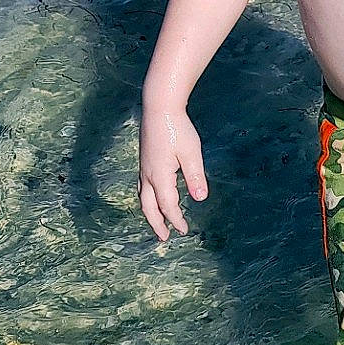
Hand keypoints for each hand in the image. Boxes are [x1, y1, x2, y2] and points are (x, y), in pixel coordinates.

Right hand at [138, 101, 208, 239]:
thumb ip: (195, 177)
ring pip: (143, 197)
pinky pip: (143, 187)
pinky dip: (148, 199)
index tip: (184, 230)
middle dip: (156, 223)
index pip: (167, 205)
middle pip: (149, 206)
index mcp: (160, 175)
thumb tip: (200, 198)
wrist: (159, 107)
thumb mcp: (191, 153)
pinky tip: (155, 197)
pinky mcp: (145, 160)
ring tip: (158, 221)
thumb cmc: (177, 128)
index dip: (175, 219)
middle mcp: (148, 174)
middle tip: (164, 237)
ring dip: (150, 212)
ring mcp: (144, 167)